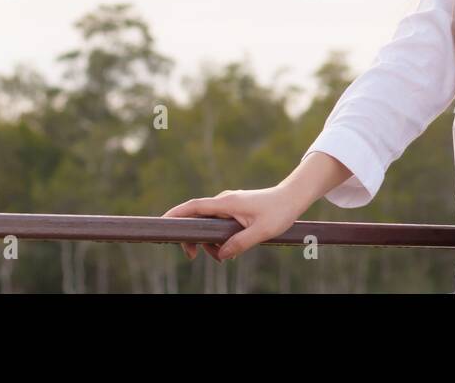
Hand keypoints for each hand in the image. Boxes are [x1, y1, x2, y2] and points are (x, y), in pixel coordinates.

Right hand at [162, 187, 302, 262]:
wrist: (293, 197)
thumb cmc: (279, 211)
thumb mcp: (261, 231)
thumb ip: (240, 243)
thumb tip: (221, 254)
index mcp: (227, 203)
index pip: (194, 207)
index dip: (176, 214)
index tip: (161, 222)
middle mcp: (225, 201)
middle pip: (197, 218)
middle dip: (192, 238)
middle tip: (193, 256)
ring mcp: (230, 204)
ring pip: (209, 224)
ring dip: (209, 241)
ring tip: (220, 258)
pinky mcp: (235, 209)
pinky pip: (219, 224)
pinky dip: (218, 237)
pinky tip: (227, 250)